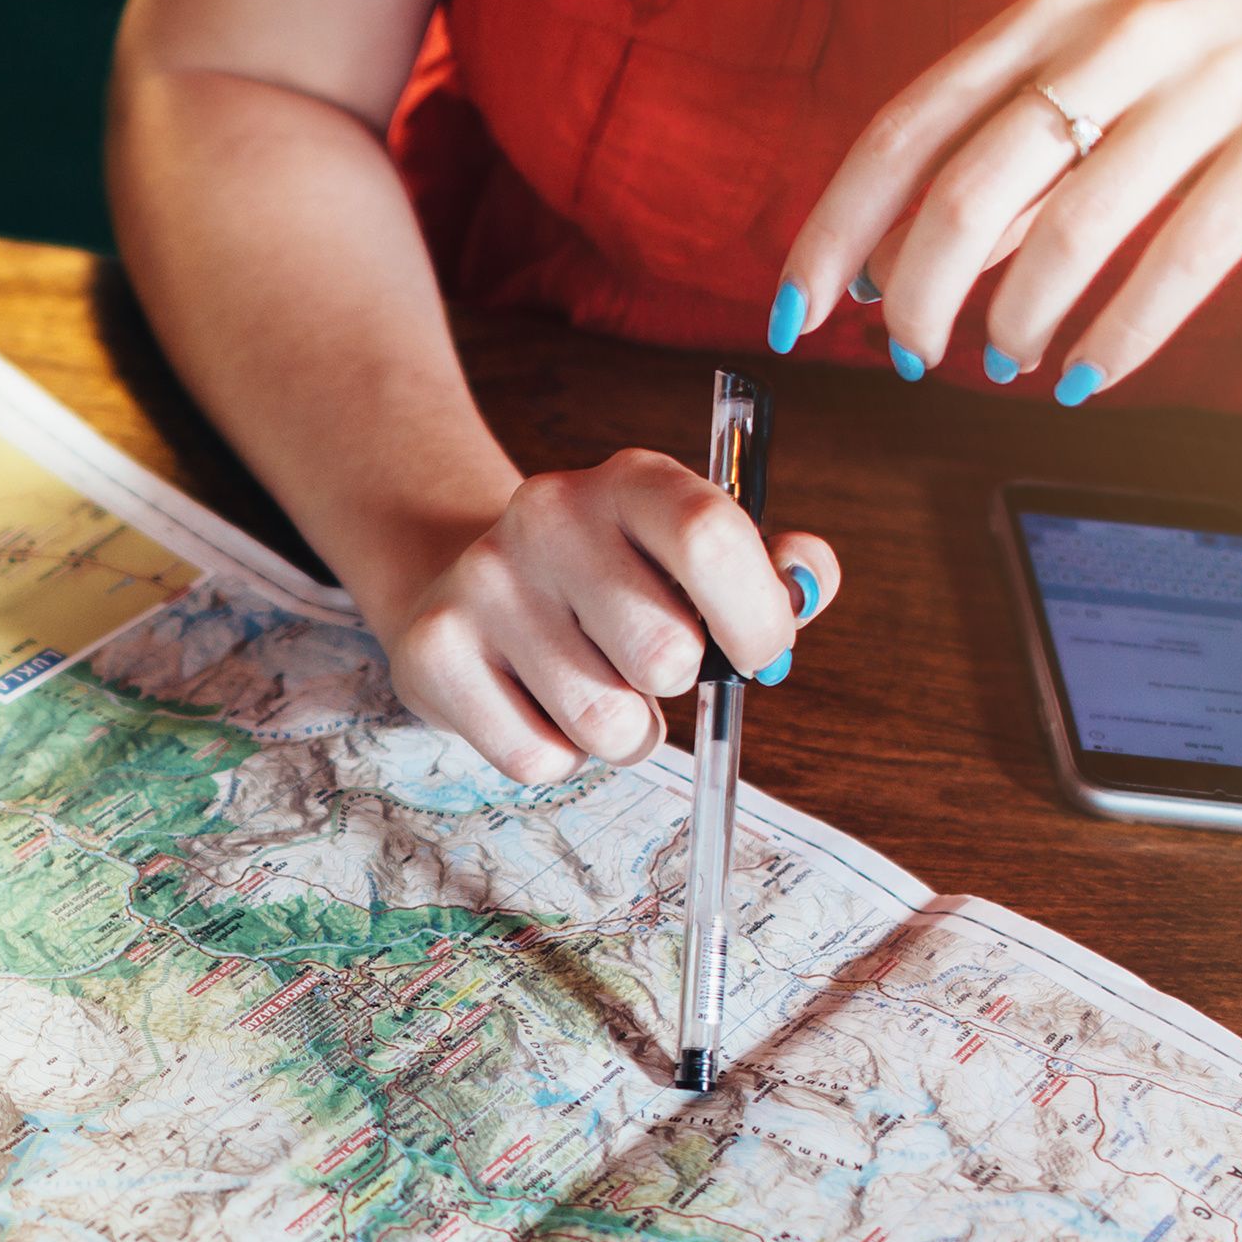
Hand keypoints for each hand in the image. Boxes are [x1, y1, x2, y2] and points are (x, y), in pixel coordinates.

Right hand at [371, 450, 839, 784]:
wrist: (463, 578)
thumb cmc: (609, 582)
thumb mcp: (688, 556)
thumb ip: (770, 569)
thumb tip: (808, 584)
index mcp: (629, 482)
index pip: (709, 536)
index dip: (754, 616)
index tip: (758, 653)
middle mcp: (547, 516)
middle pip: (662, 654)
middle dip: (672, 686)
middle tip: (646, 666)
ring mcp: (484, 583)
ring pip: (602, 723)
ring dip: (619, 733)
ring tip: (594, 690)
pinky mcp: (433, 650)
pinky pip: (537, 759)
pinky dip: (555, 756)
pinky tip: (537, 706)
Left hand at [777, 0, 1241, 398]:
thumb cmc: (1239, 44)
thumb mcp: (1109, 68)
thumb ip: (1009, 157)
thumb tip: (896, 264)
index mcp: (1056, 15)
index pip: (907, 126)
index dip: (838, 227)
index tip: (792, 311)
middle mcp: (1122, 35)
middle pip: (973, 184)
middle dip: (923, 293)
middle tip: (913, 357)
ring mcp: (1214, 78)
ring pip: (1075, 227)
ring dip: (1020, 320)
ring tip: (1005, 366)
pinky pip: (1186, 255)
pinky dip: (1122, 333)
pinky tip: (1087, 376)